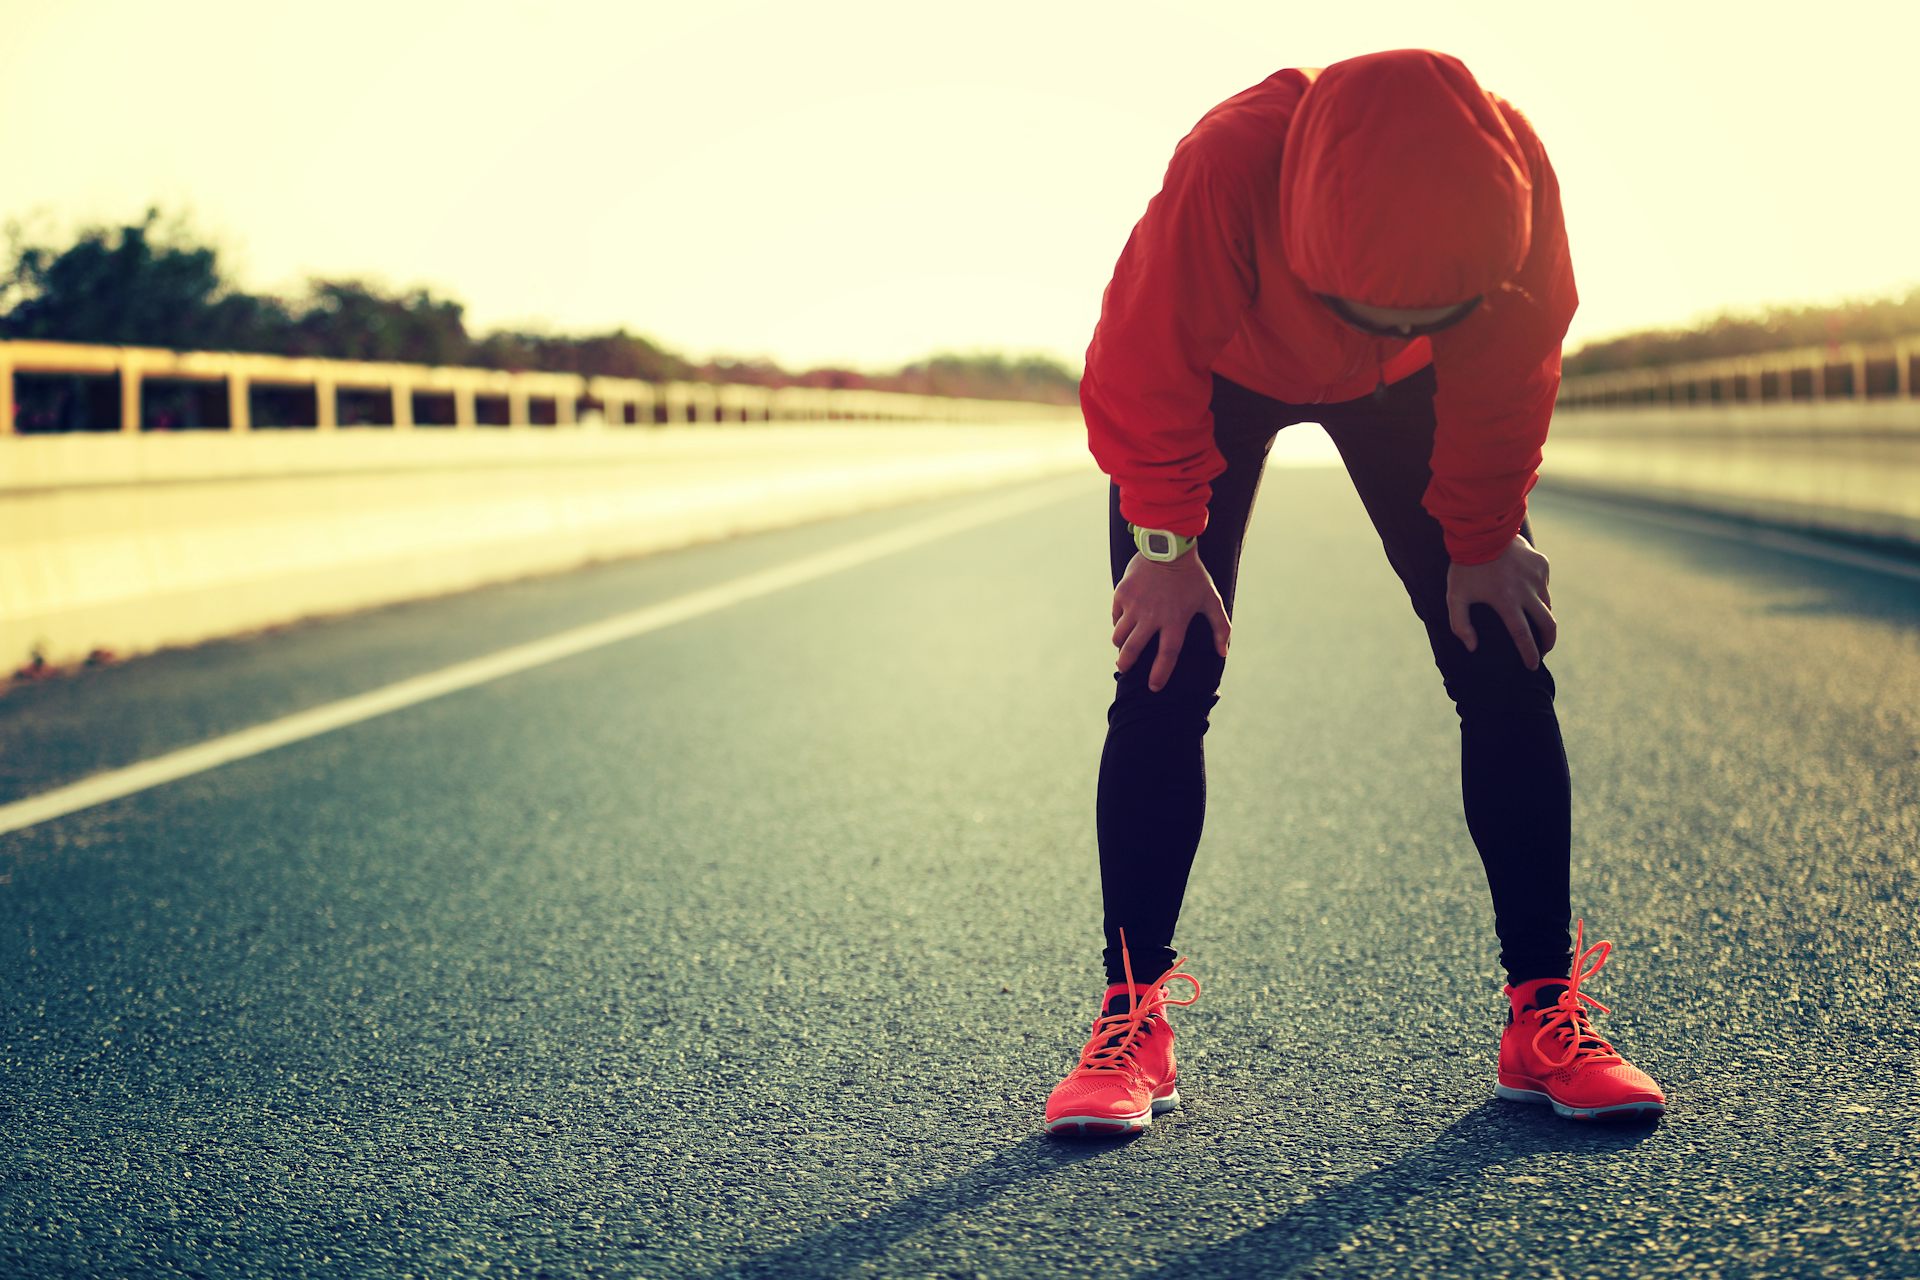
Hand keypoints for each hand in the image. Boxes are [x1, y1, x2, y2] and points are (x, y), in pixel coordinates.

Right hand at [1111, 549, 1230, 691]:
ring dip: (1120, 644)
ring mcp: (1134, 606)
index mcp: (1174, 621)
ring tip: (1122, 646)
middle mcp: (1152, 617)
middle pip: (1133, 650)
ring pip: (1119, 636)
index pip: (1167, 656)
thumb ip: (1220, 627)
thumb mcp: (1211, 599)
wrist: (1168, 545)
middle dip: (1126, 664)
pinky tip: (1123, 620)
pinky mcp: (1122, 594)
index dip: (1160, 674)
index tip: (1153, 687)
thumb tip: (1223, 652)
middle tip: (1123, 669)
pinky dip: (1118, 621)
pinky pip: (1115, 615)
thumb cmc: (1193, 575)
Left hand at [1446, 533, 1555, 670]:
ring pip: (1547, 604)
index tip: (1533, 666)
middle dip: (1549, 641)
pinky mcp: (1542, 564)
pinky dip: (1539, 593)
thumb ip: (1460, 625)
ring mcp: (1537, 577)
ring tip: (1534, 623)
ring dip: (1542, 616)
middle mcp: (1527, 591)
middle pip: (1547, 624)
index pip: (1522, 635)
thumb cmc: (1465, 566)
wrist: (1482, 530)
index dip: (1529, 653)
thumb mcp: (1455, 596)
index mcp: (1506, 601)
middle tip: (1544, 651)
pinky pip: (1544, 585)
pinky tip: (1527, 593)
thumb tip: (1472, 647)